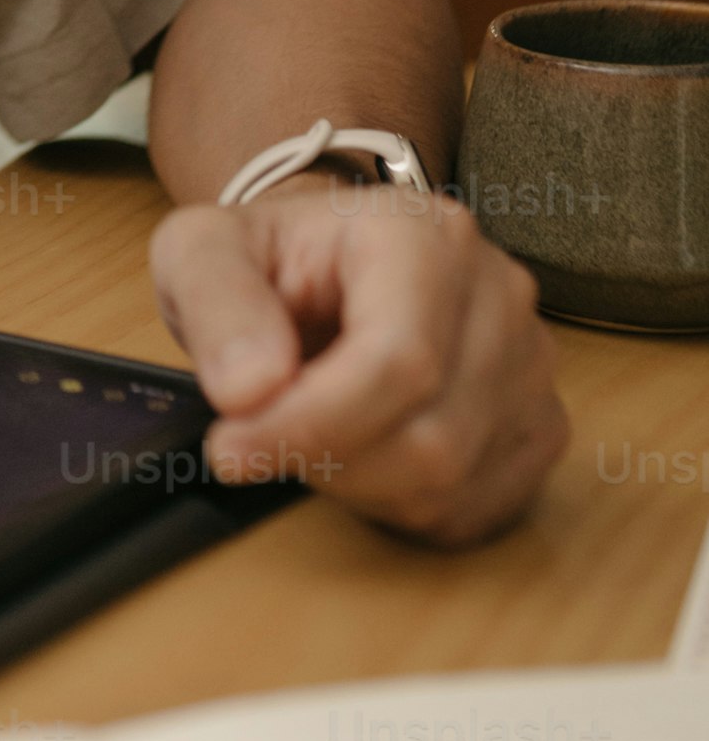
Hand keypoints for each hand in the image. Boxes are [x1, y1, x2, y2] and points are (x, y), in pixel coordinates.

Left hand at [148, 182, 567, 546]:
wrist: (326, 261)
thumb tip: (250, 389)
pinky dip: (400, 505)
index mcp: (422, 233)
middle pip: (430, 435)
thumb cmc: (271, 255)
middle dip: (326, 458)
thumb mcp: (202, 250)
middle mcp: (497, 293)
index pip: (398, 361)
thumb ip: (215, 304)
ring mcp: (530, 363)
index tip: (231, 448)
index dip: (311, 424)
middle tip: (260, 439)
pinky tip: (358, 454)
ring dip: (357, 484)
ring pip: (452, 480)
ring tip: (308, 432)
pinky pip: (473, 507)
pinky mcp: (539, 424)